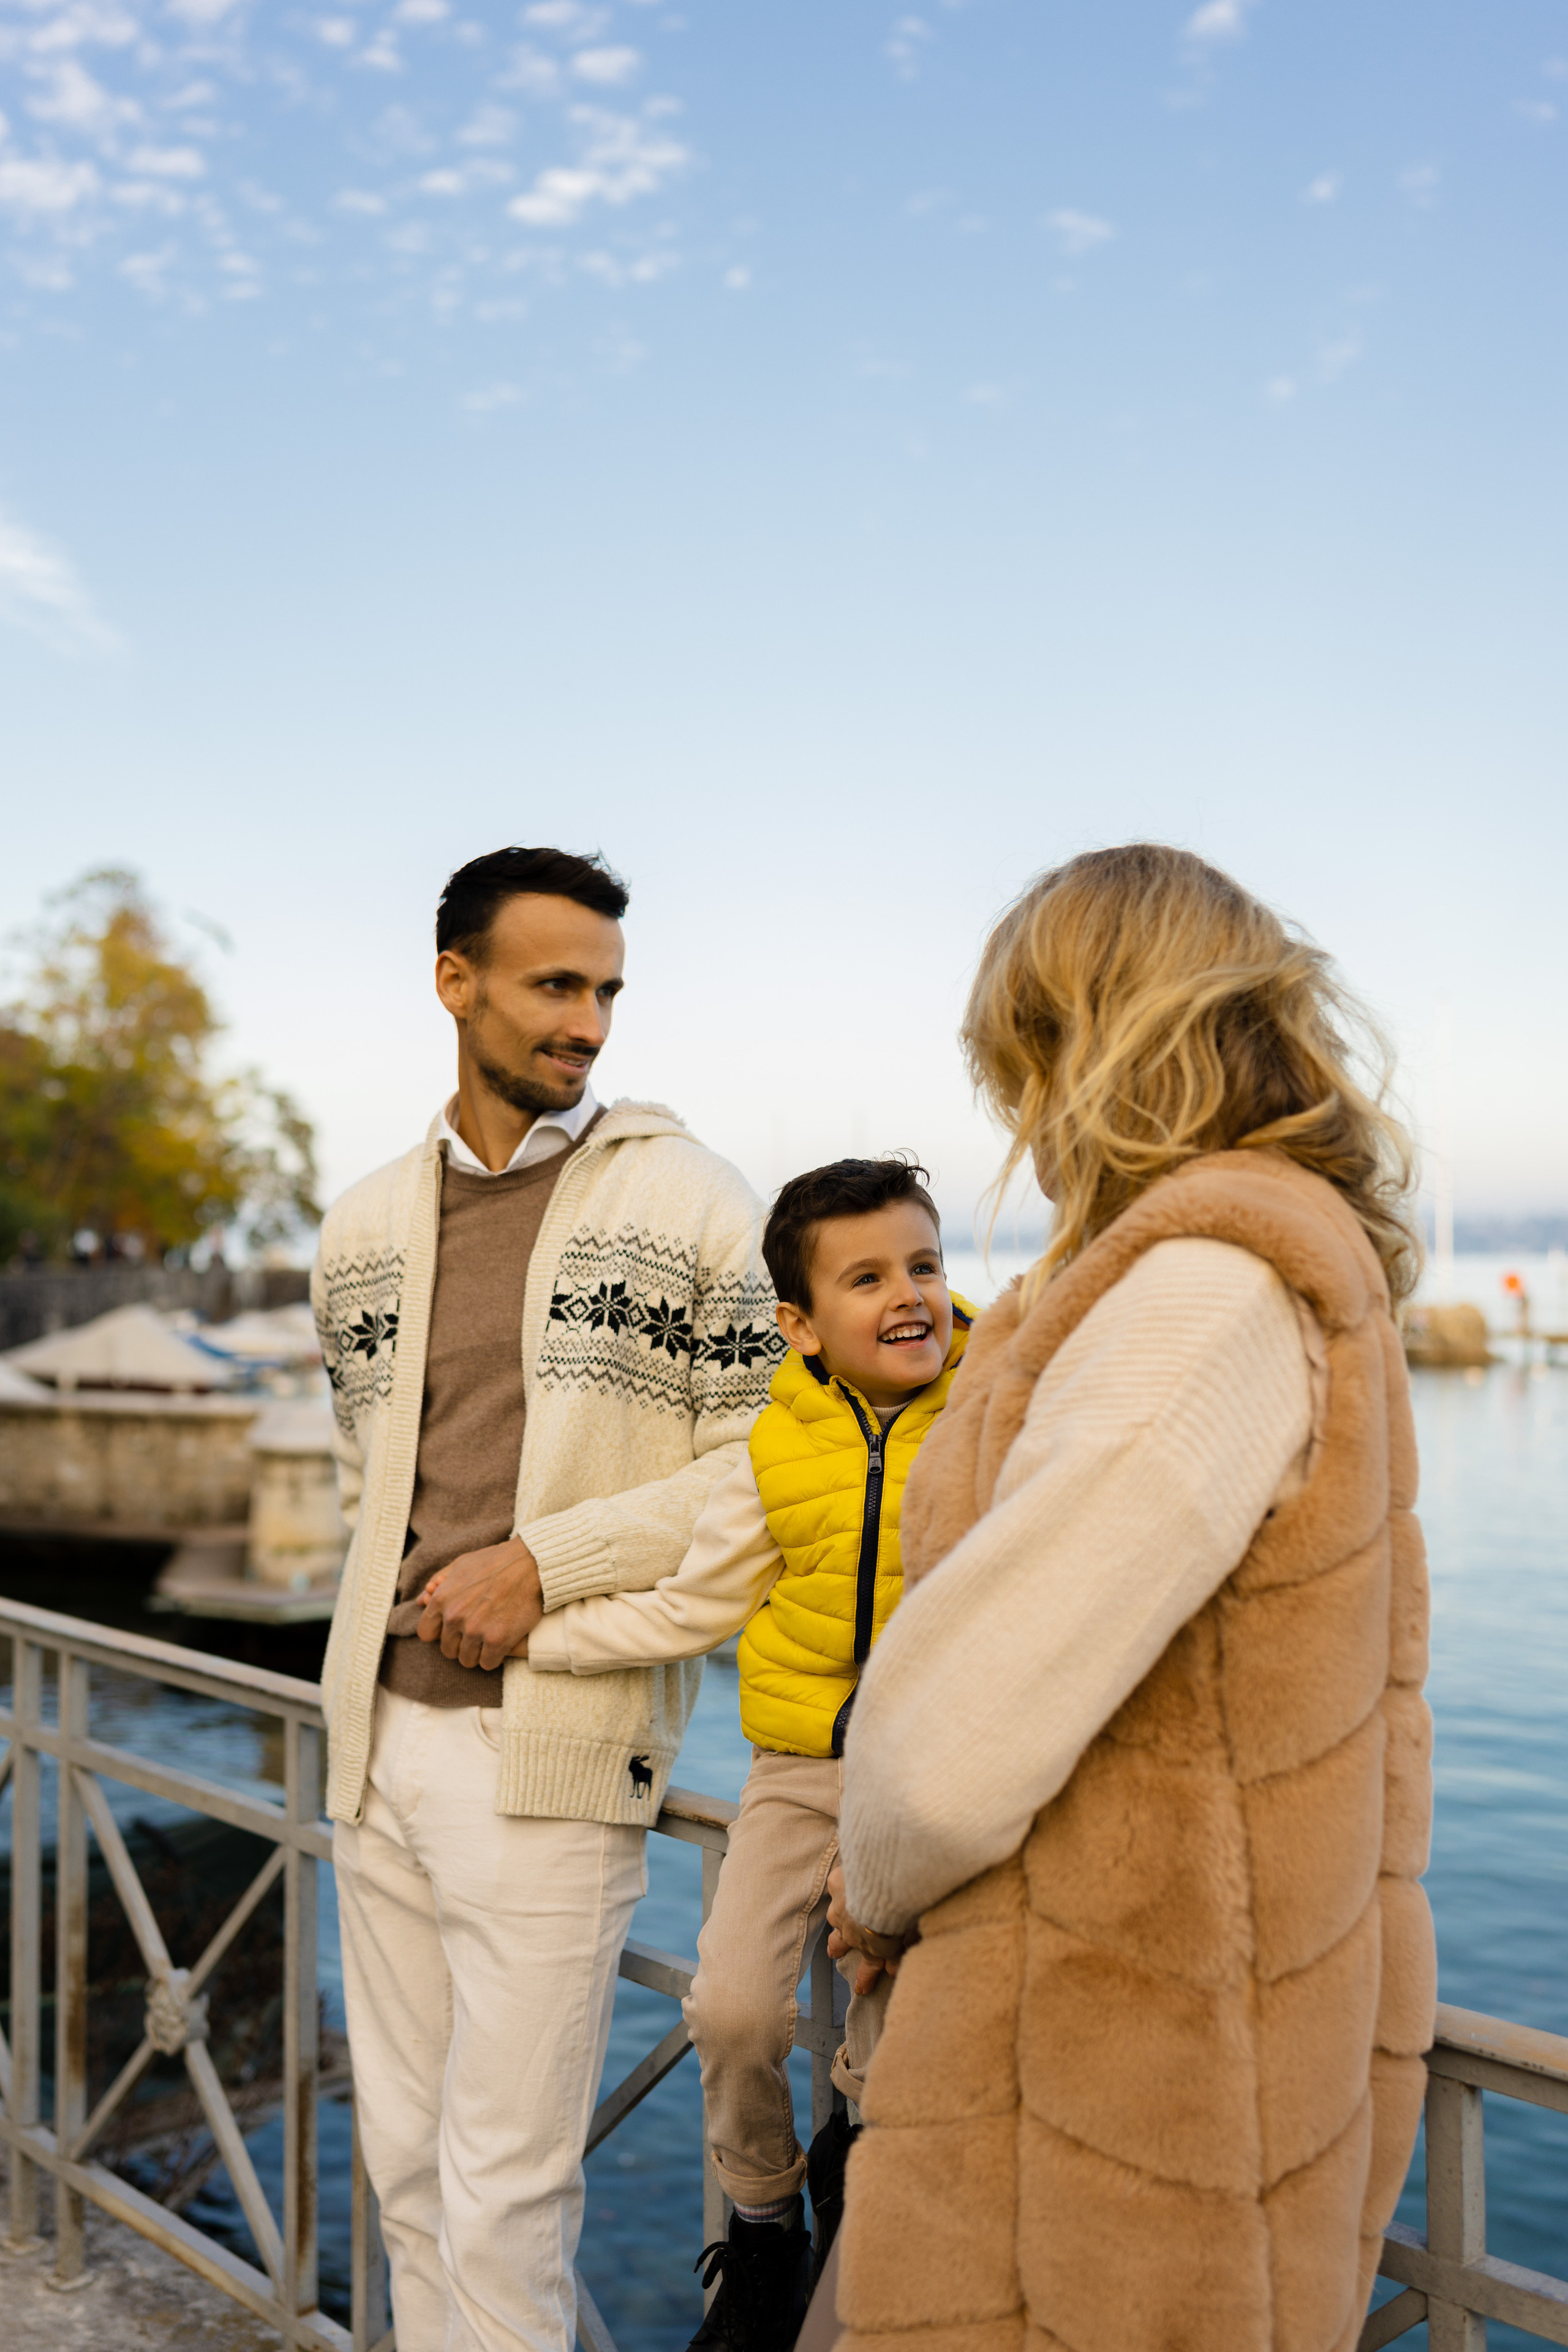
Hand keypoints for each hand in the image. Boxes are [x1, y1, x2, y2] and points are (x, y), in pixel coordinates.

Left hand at [417, 1538, 543, 1670]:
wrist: (531, 1563)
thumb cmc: (495, 1561)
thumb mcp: (461, 1564)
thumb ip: (438, 1582)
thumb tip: (421, 1600)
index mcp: (442, 1599)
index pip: (426, 1633)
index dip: (440, 1633)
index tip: (454, 1629)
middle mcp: (455, 1616)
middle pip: (448, 1650)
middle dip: (461, 1644)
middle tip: (476, 1633)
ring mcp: (476, 1630)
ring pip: (467, 1660)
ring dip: (477, 1653)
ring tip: (488, 1639)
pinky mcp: (498, 1640)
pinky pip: (487, 1663)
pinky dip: (493, 1657)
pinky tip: (500, 1644)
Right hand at [826, 1862, 910, 1996]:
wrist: (884, 1887)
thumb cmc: (901, 1912)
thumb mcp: (908, 1936)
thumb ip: (899, 1953)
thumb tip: (893, 1972)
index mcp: (872, 1947)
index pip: (869, 1968)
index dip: (865, 1979)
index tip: (861, 1990)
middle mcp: (851, 1931)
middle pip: (840, 1943)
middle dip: (837, 1949)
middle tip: (834, 1953)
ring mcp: (840, 1909)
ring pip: (834, 1918)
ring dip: (837, 1918)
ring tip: (835, 1916)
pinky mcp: (836, 1885)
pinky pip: (837, 1885)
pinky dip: (844, 1883)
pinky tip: (848, 1875)